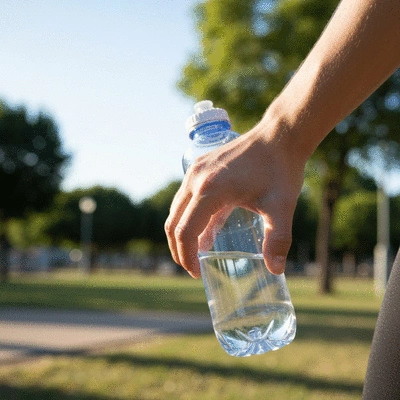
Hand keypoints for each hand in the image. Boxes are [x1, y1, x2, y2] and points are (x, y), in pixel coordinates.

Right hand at [165, 116, 305, 277]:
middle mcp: (196, 179)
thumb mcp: (281, 206)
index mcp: (210, 190)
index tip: (197, 273)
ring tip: (197, 253)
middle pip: (173, 222)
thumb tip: (276, 269)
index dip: (187, 257)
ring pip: (177, 209)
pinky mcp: (201, 166)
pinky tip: (207, 231)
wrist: (279, 135)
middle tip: (193, 268)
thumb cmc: (280, 169)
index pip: (185, 231)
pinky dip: (190, 217)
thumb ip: (278, 239)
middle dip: (179, 249)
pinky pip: (187, 197)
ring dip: (182, 233)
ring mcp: (196, 170)